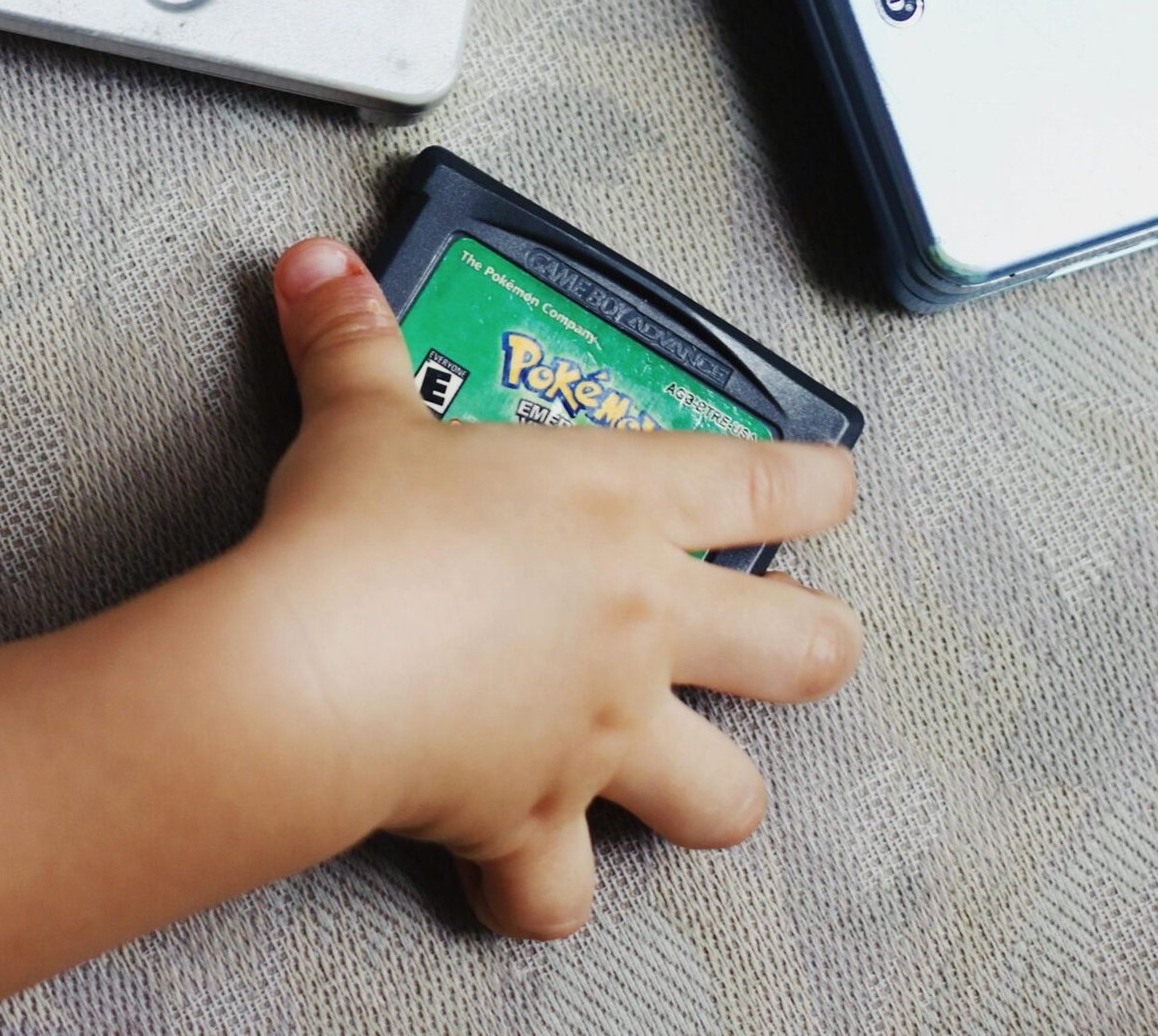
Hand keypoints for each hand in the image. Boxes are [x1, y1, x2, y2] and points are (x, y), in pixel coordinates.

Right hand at [257, 239, 861, 941]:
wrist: (319, 667)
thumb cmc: (362, 533)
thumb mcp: (359, 411)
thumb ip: (352, 337)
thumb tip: (316, 266)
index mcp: (617, 507)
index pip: (762, 485)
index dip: (819, 483)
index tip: (840, 484)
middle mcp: (637, 627)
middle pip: (799, 650)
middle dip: (819, 645)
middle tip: (814, 638)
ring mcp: (601, 735)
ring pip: (725, 795)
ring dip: (714, 791)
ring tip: (695, 779)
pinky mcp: (536, 822)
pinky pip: (560, 891)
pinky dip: (541, 890)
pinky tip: (526, 876)